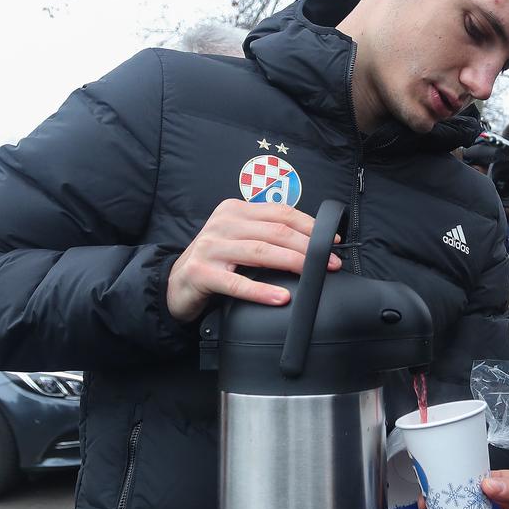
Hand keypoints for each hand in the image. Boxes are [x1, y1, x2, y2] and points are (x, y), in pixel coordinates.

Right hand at [166, 200, 340, 321]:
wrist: (176, 284)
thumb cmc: (216, 262)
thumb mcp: (239, 239)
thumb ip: (266, 234)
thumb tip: (312, 242)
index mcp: (235, 211)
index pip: (280, 212)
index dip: (310, 226)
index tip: (332, 241)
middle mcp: (222, 224)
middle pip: (275, 232)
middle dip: (308, 247)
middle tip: (330, 263)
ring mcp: (210, 247)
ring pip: (260, 252)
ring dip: (292, 263)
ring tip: (314, 274)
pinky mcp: (201, 272)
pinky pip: (237, 283)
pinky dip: (261, 291)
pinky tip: (281, 298)